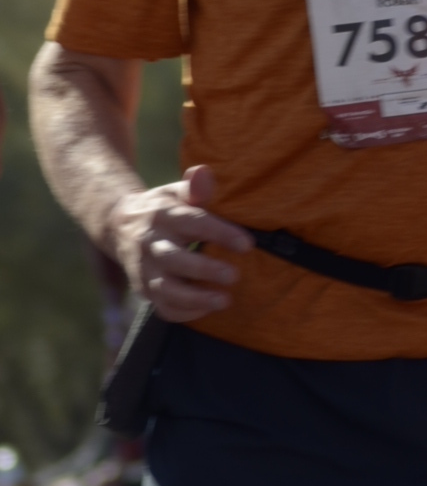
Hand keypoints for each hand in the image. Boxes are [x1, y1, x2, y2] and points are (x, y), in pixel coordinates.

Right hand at [110, 164, 250, 320]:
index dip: (220, 233)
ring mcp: (144, 269)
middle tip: (234, 275)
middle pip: (174, 259)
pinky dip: (184, 313)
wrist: (120, 226)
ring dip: (195, 298)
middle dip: (204, 269)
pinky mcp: (144, 289)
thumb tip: (203, 172)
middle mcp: (150, 243)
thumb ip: (195, 187)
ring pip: (165, 289)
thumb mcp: (176, 192)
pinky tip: (207, 309)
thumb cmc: (163, 209)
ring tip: (224, 300)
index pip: (192, 223)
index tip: (248, 244)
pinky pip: (162, 307)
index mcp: (163, 216)